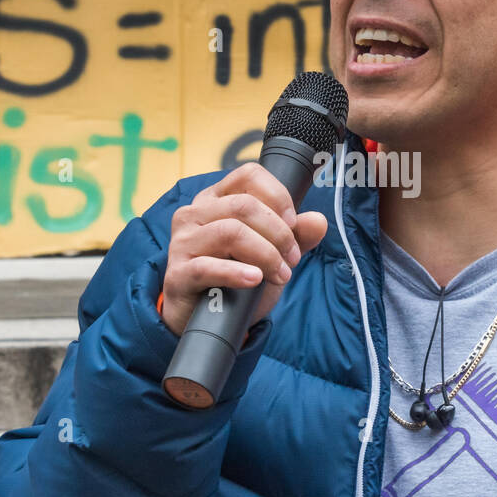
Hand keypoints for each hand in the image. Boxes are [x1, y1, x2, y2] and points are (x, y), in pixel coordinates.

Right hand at [160, 162, 327, 336]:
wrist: (207, 320)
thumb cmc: (236, 280)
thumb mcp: (272, 255)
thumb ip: (296, 237)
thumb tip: (318, 221)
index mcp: (216, 200)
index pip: (248, 175)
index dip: (278, 196)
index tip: (294, 223)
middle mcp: (194, 214)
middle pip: (244, 205)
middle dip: (278, 233)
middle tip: (291, 260)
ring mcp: (182, 242)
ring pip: (230, 232)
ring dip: (265, 255)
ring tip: (279, 275)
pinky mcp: (178, 273)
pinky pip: (208, 266)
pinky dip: (237, 272)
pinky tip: (254, 280)